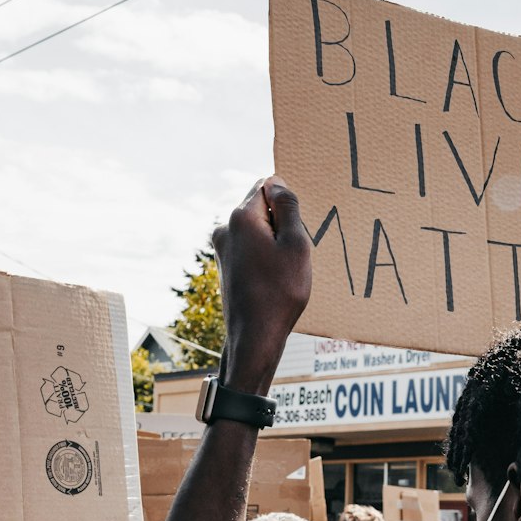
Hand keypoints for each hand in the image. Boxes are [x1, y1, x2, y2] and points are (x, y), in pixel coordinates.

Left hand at [211, 176, 310, 393]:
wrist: (254, 337)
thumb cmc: (279, 293)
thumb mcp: (296, 245)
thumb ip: (288, 208)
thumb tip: (277, 183)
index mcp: (241, 217)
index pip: (266, 186)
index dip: (287, 203)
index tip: (297, 227)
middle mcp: (225, 229)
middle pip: (260, 209)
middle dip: (281, 223)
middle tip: (295, 251)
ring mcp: (223, 249)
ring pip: (257, 231)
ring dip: (274, 242)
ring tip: (286, 269)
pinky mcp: (226, 267)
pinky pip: (251, 249)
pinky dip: (265, 257)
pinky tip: (276, 279)